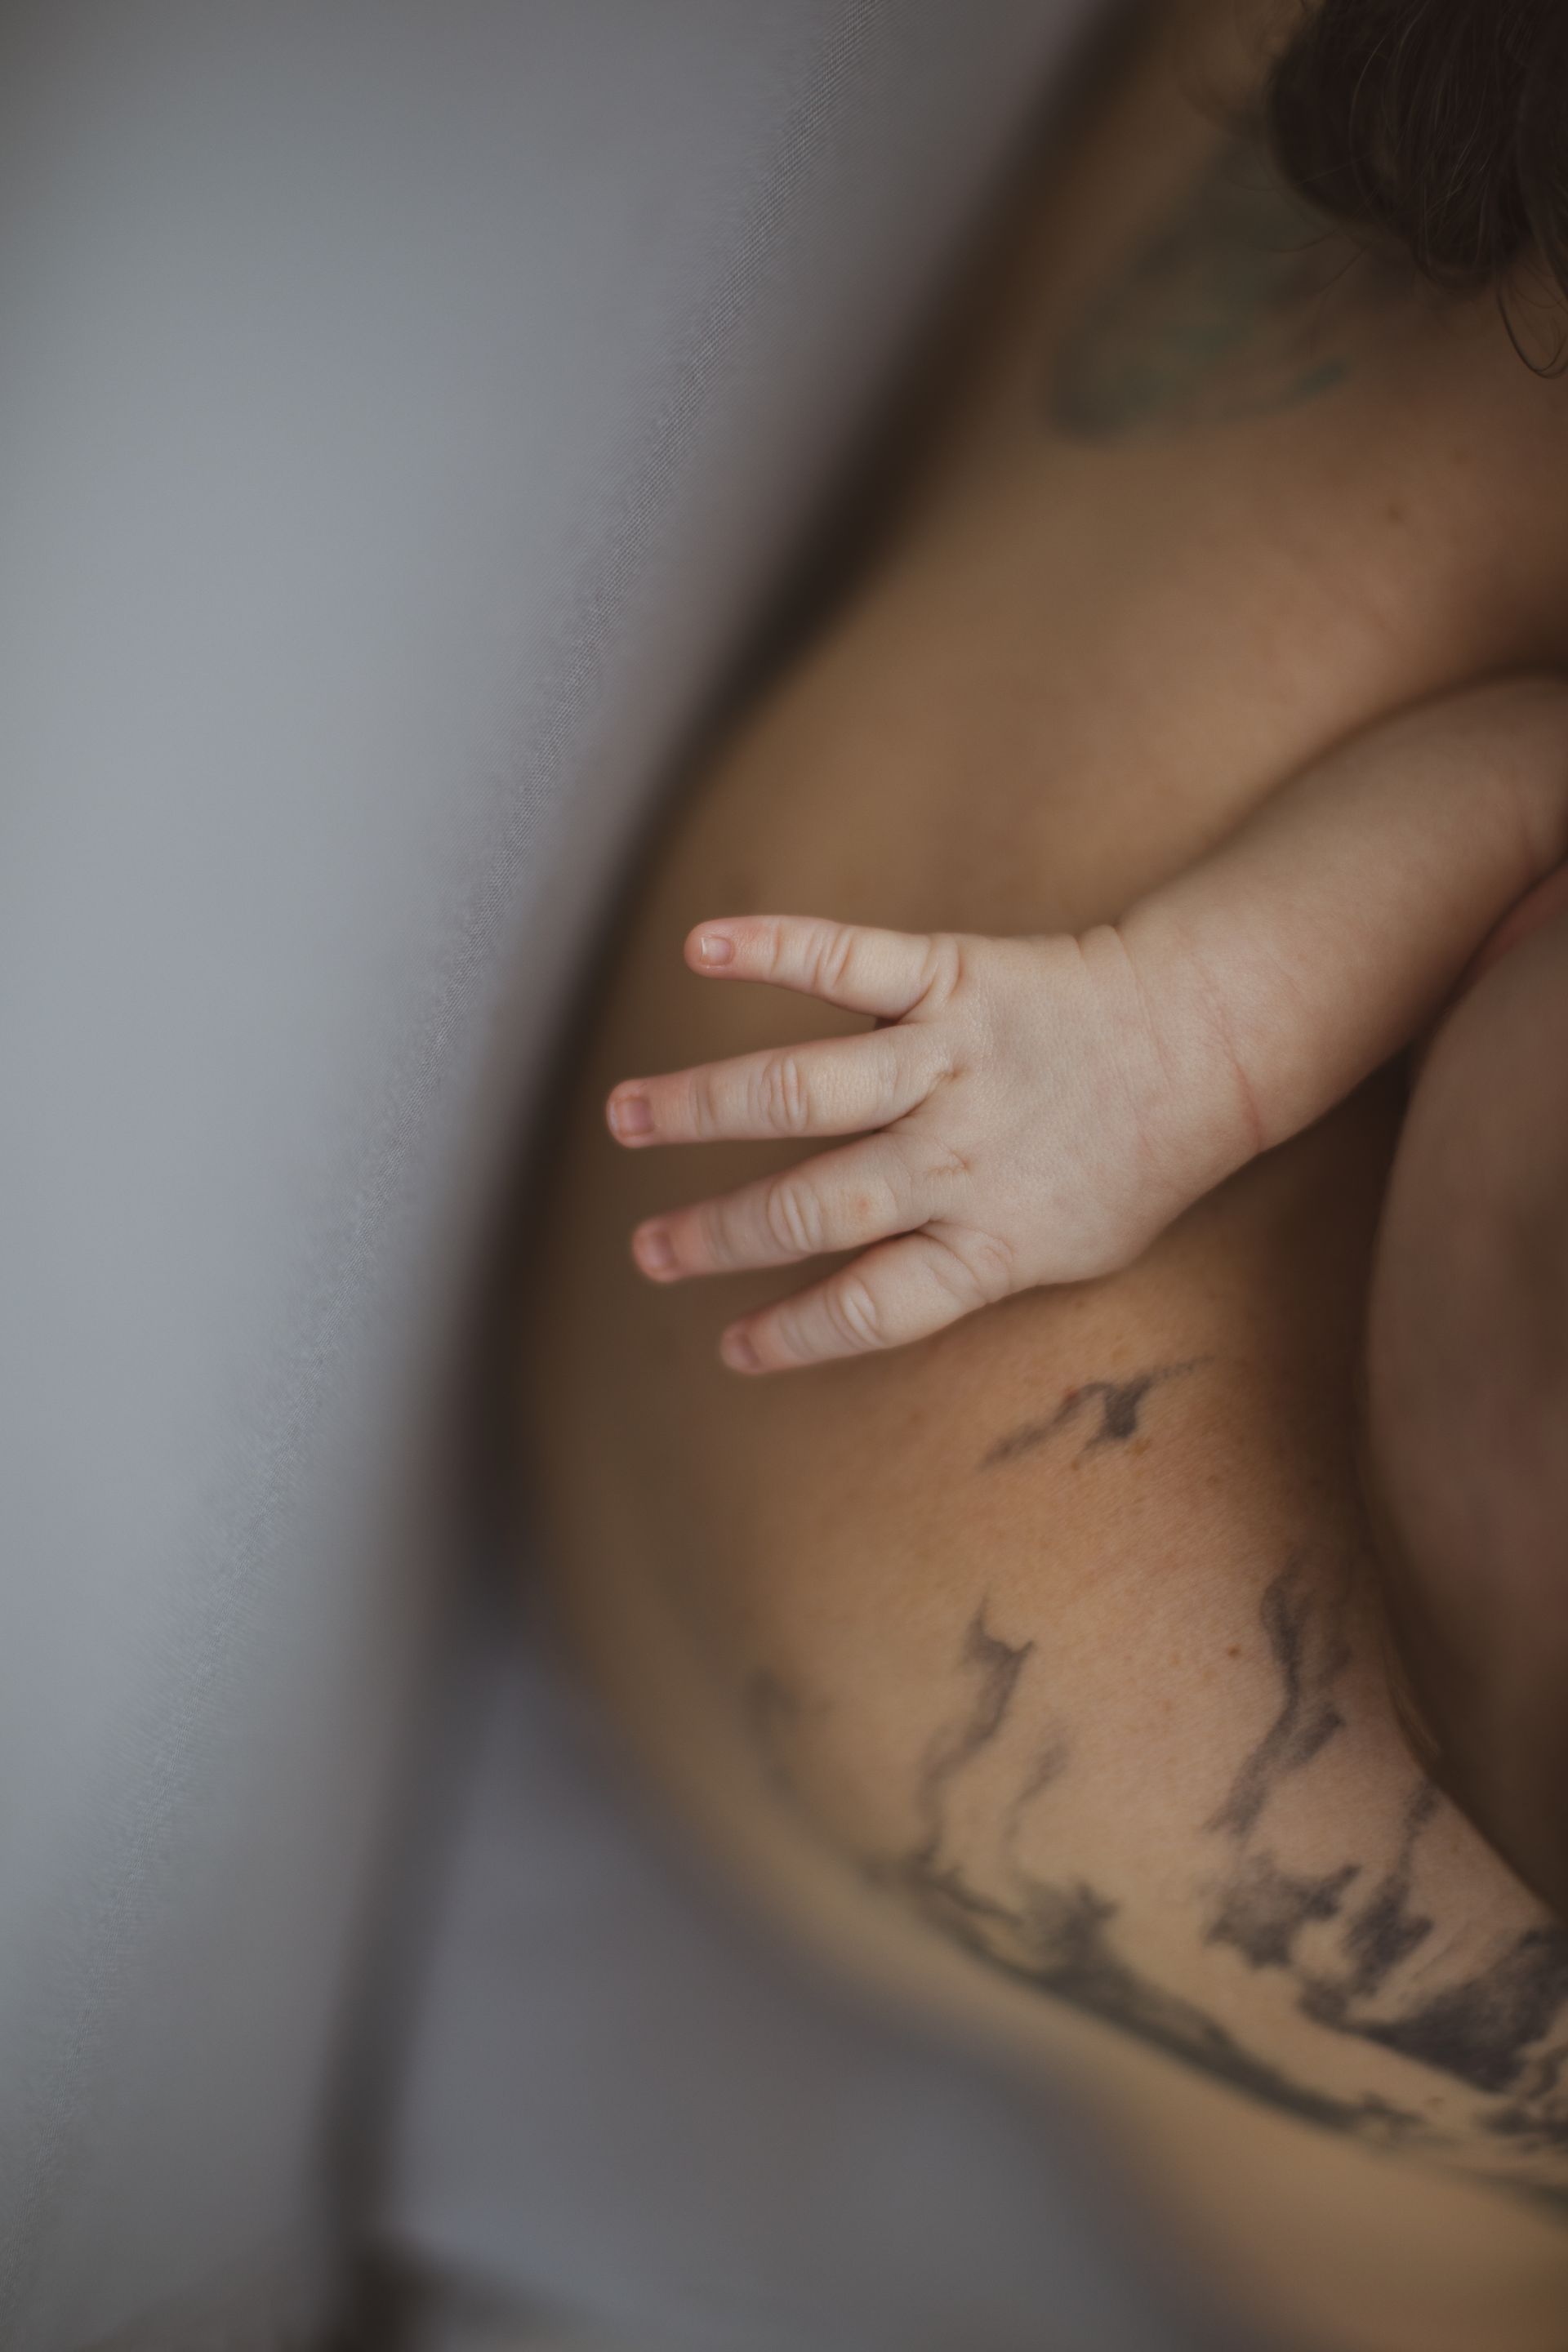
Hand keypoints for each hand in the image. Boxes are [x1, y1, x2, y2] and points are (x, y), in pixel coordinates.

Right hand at [605, 913, 1194, 1373]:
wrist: (1206, 1035)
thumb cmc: (1134, 1159)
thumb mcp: (1076, 1251)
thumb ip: (973, 1270)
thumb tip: (862, 1302)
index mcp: (994, 1238)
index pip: (875, 1304)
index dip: (798, 1333)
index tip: (730, 1348)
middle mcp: (961, 1153)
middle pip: (817, 1204)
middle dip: (719, 1232)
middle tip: (646, 1250)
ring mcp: (952, 1060)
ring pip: (806, 1088)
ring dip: (703, 1104)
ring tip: (625, 1116)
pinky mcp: (952, 975)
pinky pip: (850, 960)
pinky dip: (773, 948)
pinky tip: (701, 947)